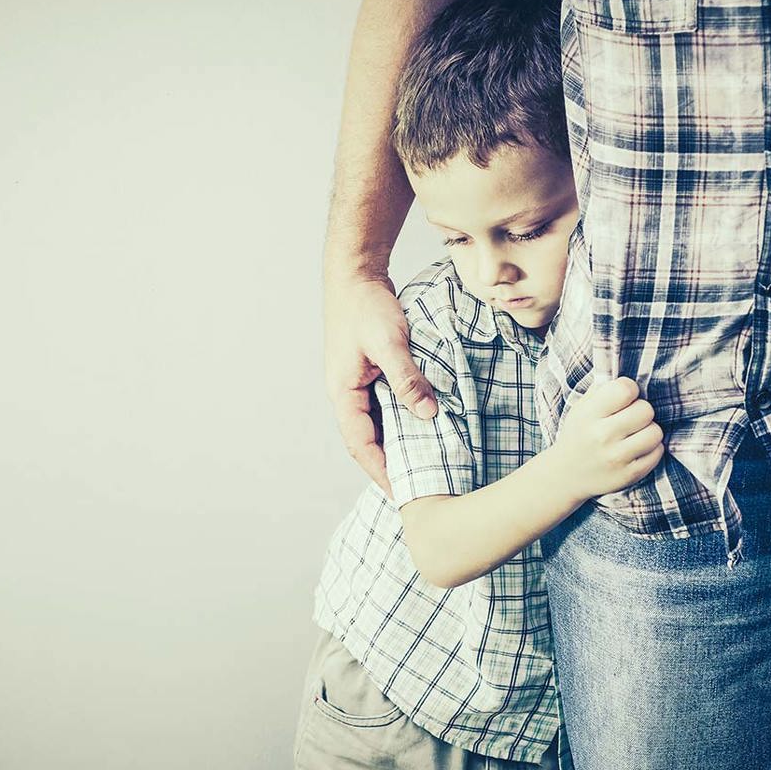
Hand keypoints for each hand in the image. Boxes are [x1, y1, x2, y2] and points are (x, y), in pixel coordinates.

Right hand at [324, 276, 437, 494]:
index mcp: (343, 393)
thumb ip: (406, 378)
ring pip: (378, 424)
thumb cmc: (366, 306)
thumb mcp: (389, 342)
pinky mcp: (370, 374)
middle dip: (390, 465)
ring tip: (425, 465)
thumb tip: (427, 414)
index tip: (403, 494)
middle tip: (418, 488)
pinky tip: (423, 427)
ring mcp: (358, 385)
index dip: (381, 471)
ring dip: (398, 443)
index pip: (361, 445)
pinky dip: (402, 420)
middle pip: (369, 440)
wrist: (356, 275)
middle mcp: (347, 394)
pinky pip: (385, 406)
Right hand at [550, 376, 665, 499]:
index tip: (623, 398)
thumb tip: (629, 373)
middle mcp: (602, 436)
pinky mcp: (629, 475)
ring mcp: (617, 458)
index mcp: (589, 415)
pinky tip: (637, 449)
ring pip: (655, 432)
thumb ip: (602, 389)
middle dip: (641, 411)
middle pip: (645, 410)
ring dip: (648, 431)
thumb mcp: (581, 408)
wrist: (565, 475)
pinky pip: (658, 452)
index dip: (629, 390)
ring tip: (635, 434)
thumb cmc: (579, 435)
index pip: (626, 389)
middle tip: (630, 418)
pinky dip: (651, 449)